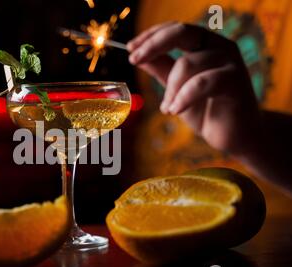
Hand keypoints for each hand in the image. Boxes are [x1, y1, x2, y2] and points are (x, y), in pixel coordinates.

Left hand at [127, 22, 261, 155]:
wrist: (235, 137)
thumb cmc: (206, 110)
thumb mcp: (176, 89)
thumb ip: (163, 71)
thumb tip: (139, 56)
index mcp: (204, 45)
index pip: (175, 29)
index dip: (150, 36)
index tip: (129, 48)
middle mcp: (219, 46)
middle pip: (182, 32)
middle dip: (153, 45)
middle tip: (134, 60)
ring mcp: (230, 62)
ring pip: (186, 64)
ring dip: (170, 89)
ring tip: (168, 109)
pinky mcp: (236, 81)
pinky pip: (201, 83)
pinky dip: (183, 97)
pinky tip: (174, 111)